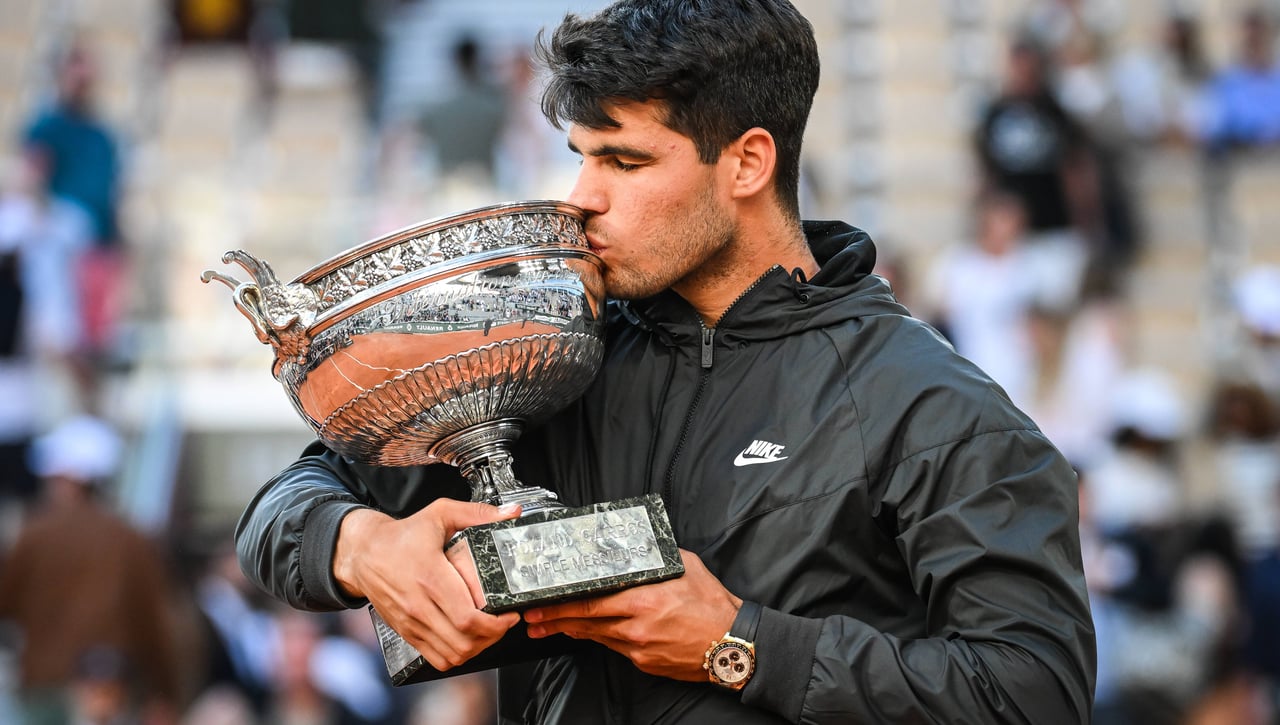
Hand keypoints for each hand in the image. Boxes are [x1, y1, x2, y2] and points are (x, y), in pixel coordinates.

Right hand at [333, 499, 522, 670]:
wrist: (363, 553)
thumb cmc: (401, 536)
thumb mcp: (439, 514)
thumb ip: (477, 513)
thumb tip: (510, 513)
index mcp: (431, 577)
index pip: (468, 618)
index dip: (496, 624)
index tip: (510, 614)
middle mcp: (420, 605)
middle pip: (463, 642)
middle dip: (492, 637)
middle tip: (504, 622)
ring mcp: (412, 622)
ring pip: (452, 655)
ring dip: (476, 648)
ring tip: (488, 632)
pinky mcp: (406, 632)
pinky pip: (436, 658)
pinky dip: (456, 655)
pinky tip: (466, 639)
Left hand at [523, 550, 739, 680]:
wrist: (733, 644)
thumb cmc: (713, 605)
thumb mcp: (685, 567)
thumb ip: (656, 557)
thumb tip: (637, 543)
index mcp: (643, 600)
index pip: (590, 602)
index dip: (562, 603)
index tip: (543, 600)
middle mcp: (636, 626)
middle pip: (585, 622)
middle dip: (554, 619)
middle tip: (532, 617)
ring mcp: (639, 648)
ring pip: (596, 636)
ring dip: (571, 630)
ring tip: (548, 626)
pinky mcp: (644, 661)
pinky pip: (616, 647)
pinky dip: (602, 638)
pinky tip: (590, 633)